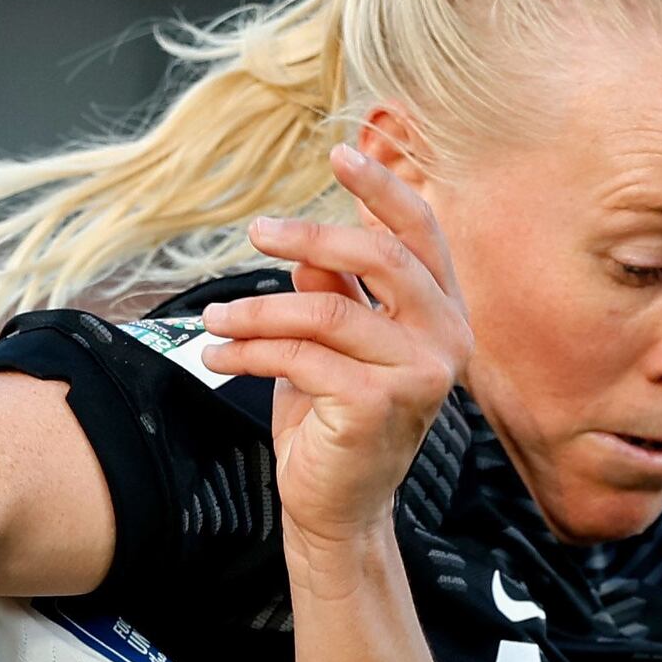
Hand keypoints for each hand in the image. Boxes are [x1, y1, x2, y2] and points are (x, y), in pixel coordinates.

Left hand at [205, 143, 469, 563]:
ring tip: (213, 321)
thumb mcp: (333, 347)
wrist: (337, 511)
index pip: (420, 233)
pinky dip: (250, 352)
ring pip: (325, 311)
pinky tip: (220, 356)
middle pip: (378, 257)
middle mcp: (447, 338)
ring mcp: (420, 373)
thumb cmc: (335, 425)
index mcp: (443, 313)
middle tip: (257, 230)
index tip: (339, 151)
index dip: (382, 187)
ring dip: (256, 312)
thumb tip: (309, 251)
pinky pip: (302, 356)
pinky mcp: (380, 403)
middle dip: (310, 236)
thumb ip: (334, 294)